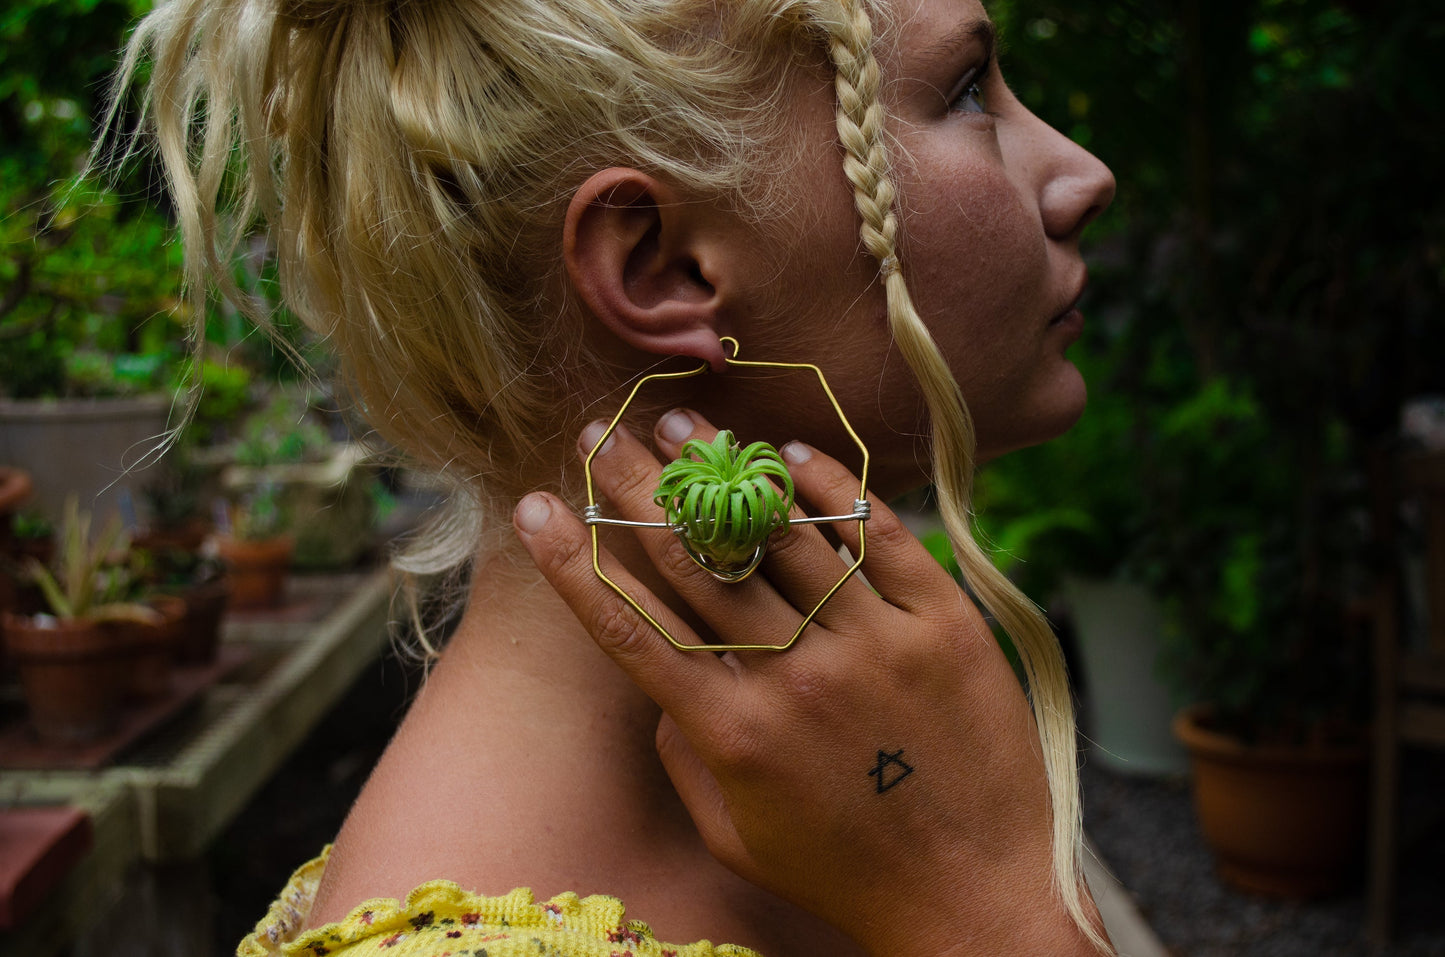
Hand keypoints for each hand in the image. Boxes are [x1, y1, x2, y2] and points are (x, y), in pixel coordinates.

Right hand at [514, 409, 1103, 955]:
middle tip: (603, 431)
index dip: (574, 562)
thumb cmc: (844, 872)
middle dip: (636, 489)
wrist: (975, 898)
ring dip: (723, 470)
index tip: (535, 507)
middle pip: (696, 560)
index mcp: (732, 733)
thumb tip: (663, 679)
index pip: (631, 627)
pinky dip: (834, 489)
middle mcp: (795, 677)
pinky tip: (792, 455)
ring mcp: (874, 643)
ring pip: (783, 532)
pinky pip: (879, 535)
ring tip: (685, 423)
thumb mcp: (734, 836)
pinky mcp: (943, 625)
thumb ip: (685, 754)